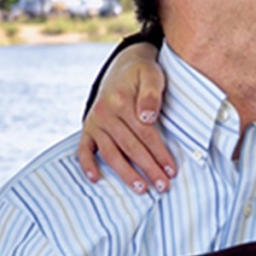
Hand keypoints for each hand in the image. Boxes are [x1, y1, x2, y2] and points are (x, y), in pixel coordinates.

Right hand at [78, 43, 175, 193]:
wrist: (123, 65)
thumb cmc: (143, 73)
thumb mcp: (152, 75)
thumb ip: (151, 94)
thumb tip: (148, 117)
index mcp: (123, 101)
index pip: (145, 134)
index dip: (159, 153)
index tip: (171, 170)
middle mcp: (106, 113)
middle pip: (130, 147)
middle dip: (148, 169)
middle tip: (162, 186)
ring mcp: (95, 122)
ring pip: (111, 153)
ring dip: (125, 173)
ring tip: (141, 189)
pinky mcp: (87, 127)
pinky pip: (84, 149)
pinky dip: (87, 164)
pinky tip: (96, 179)